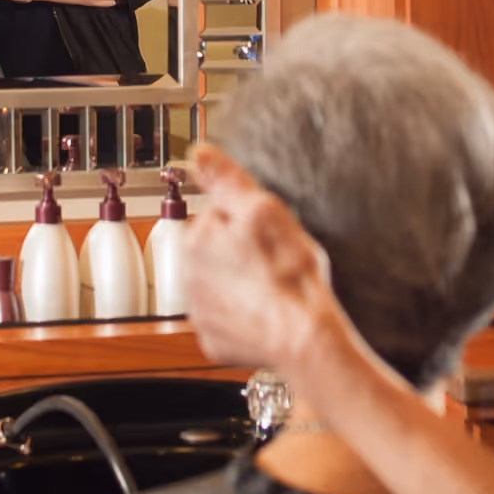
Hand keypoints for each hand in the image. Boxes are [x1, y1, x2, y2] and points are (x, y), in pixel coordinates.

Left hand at [185, 145, 341, 390]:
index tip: (265, 235)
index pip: (218, 216)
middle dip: (241, 253)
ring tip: (271, 288)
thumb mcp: (265, 210)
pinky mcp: (214, 341)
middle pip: (217, 252)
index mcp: (197, 240)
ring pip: (223, 285)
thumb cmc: (290, 275)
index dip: (247, 222)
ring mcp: (201, 312)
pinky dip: (244, 317)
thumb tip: (199, 153)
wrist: (304, 337)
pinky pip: (228, 320)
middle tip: (272, 261)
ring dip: (242, 284)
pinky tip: (265, 312)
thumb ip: (227, 179)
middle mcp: (189, 277)